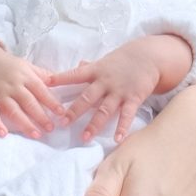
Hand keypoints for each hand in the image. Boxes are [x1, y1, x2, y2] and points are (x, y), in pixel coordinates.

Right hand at [0, 43, 64, 137]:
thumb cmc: (9, 67)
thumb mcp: (26, 66)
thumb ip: (42, 75)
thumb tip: (59, 81)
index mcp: (25, 76)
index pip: (41, 90)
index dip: (51, 101)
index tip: (61, 112)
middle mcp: (13, 85)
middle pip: (28, 102)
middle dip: (40, 116)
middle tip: (51, 128)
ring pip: (13, 110)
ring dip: (25, 123)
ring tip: (36, 134)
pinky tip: (3, 134)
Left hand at [50, 38, 190, 143]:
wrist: (149, 56)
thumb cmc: (124, 60)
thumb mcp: (105, 61)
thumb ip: (91, 67)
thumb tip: (78, 65)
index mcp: (96, 71)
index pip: (75, 74)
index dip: (61, 78)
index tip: (46, 83)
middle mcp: (105, 81)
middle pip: (87, 97)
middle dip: (74, 111)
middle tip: (62, 123)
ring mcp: (119, 91)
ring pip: (104, 110)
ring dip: (94, 124)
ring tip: (85, 137)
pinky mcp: (133, 98)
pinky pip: (127, 115)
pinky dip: (122, 127)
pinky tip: (117, 139)